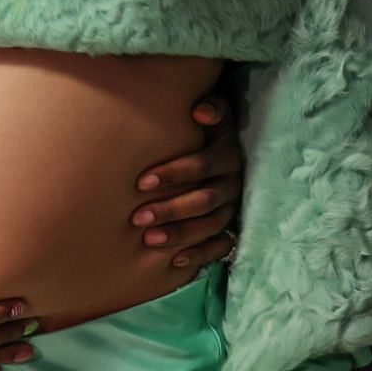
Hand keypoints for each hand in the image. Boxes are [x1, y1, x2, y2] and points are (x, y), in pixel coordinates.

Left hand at [134, 93, 243, 270]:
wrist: (225, 149)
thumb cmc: (206, 130)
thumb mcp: (215, 115)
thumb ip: (212, 108)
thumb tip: (200, 112)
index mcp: (228, 155)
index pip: (202, 165)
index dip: (174, 173)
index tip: (141, 182)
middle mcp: (233, 183)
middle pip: (204, 200)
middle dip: (170, 209)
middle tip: (138, 218)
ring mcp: (233, 208)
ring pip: (210, 225)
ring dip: (180, 234)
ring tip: (149, 240)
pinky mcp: (232, 227)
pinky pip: (221, 246)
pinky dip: (199, 255)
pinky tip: (175, 262)